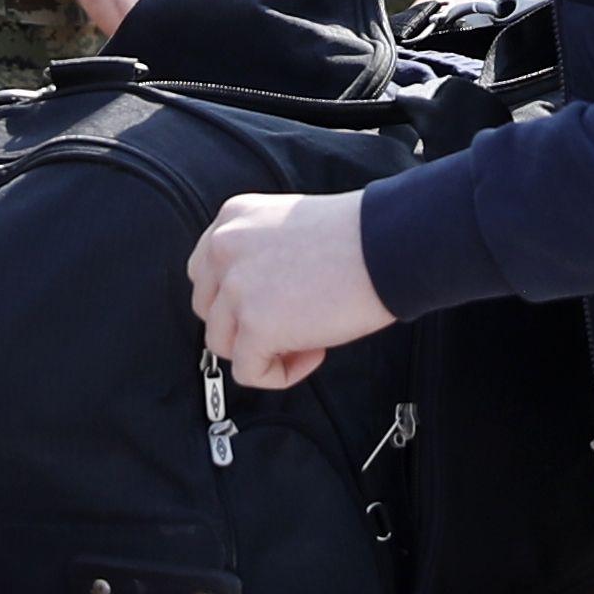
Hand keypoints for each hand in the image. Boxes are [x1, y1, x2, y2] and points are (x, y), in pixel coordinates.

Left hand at [189, 190, 390, 389]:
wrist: (388, 245)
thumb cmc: (357, 237)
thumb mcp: (287, 226)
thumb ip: (258, 255)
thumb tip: (252, 304)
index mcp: (231, 219)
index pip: (205, 273)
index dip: (237, 299)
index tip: (275, 305)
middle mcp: (224, 248)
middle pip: (209, 309)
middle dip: (245, 325)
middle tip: (291, 325)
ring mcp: (236, 288)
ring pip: (222, 344)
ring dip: (262, 350)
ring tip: (308, 339)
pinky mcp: (256, 326)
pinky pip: (249, 372)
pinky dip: (280, 374)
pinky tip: (316, 353)